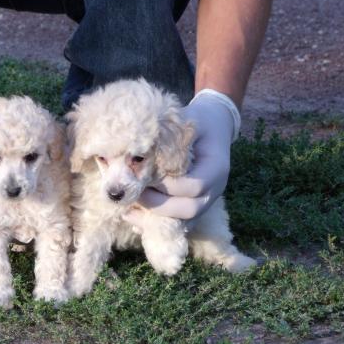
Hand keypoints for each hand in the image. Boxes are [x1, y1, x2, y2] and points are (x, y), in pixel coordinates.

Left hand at [137, 89, 239, 219]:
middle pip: (189, 210)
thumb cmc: (199, 122)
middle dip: (158, 205)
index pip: (194, 186)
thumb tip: (138, 150)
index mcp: (216, 168)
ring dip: (154, 220)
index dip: (167, 184)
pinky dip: (155, 223)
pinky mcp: (194, 206)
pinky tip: (134, 216)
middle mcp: (214, 190)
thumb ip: (170, 136)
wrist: (215, 127)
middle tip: (133, 193)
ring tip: (127, 212)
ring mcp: (206, 202)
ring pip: (182, 222)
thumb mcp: (188, 120)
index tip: (143, 174)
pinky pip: (176, 223)